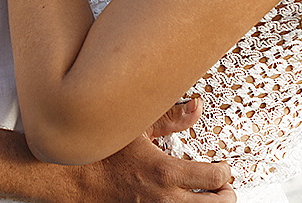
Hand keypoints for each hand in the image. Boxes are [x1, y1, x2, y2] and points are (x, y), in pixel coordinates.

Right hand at [71, 98, 234, 201]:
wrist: (75, 180)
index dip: (225, 172)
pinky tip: (184, 202)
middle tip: (223, 186)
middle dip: (226, 195)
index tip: (222, 167)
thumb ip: (170, 118)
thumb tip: (196, 107)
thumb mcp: (137, 128)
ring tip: (208, 198)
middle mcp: (165, 199)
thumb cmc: (104, 153)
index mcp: (166, 171)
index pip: (216, 178)